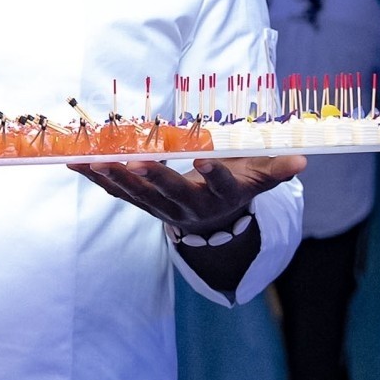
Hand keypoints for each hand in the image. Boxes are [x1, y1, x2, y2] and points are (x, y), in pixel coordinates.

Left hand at [69, 155, 305, 236]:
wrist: (213, 222)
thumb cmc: (235, 187)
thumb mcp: (258, 179)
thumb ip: (276, 168)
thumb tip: (304, 160)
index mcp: (220, 196)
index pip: (219, 184)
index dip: (213, 173)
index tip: (204, 157)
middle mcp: (190, 206)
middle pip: (171, 192)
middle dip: (153, 177)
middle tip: (136, 161)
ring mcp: (163, 208)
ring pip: (138, 194)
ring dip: (115, 178)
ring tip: (94, 160)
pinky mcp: (142, 204)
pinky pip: (116, 193)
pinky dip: (96, 178)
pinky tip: (75, 162)